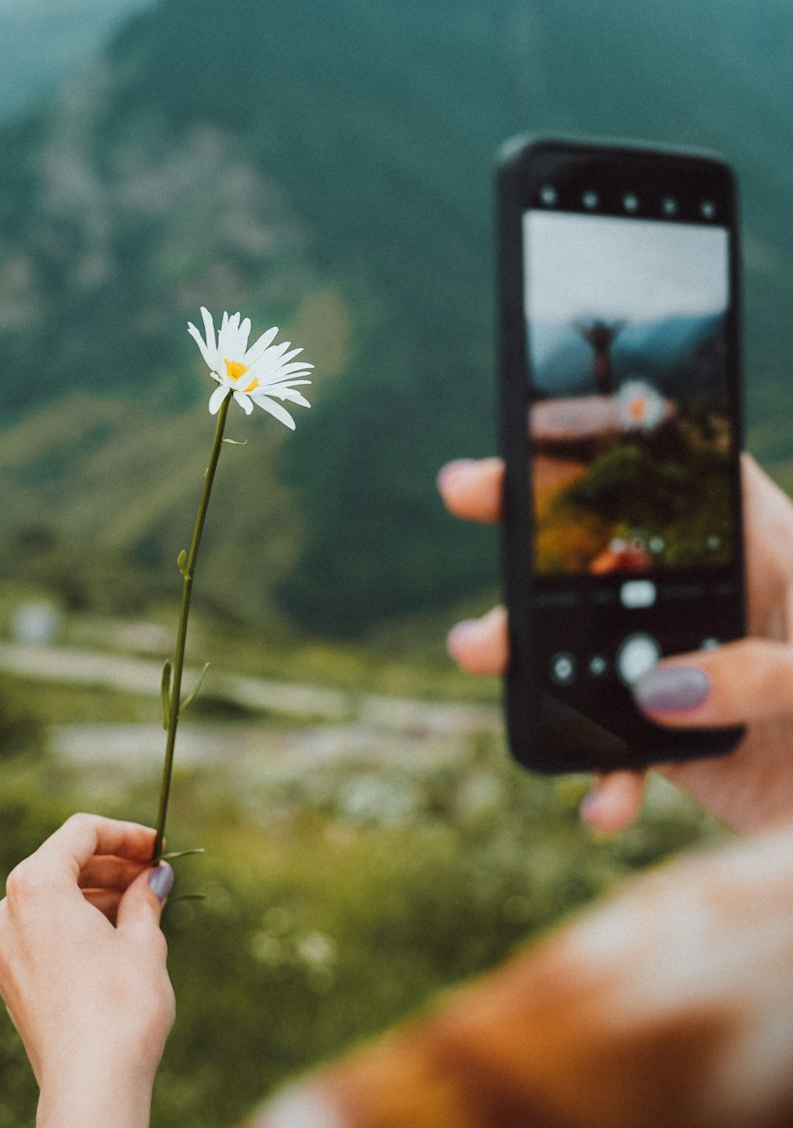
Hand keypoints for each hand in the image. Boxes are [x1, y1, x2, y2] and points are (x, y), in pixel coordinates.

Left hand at [0, 813, 175, 1127]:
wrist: (91, 1086)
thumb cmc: (119, 1005)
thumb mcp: (144, 939)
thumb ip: (145, 897)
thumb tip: (154, 876)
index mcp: (34, 886)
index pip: (80, 833)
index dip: (125, 833)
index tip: (158, 846)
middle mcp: (7, 912)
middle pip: (63, 864)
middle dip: (112, 865)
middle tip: (155, 874)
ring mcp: (4, 950)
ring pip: (53, 901)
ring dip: (98, 895)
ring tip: (144, 906)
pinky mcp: (12, 982)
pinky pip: (44, 934)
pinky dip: (79, 925)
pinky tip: (117, 938)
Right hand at [438, 454, 792, 835]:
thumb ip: (766, 673)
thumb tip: (663, 689)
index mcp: (767, 549)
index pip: (678, 477)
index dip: (608, 438)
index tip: (547, 418)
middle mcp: (715, 599)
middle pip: (610, 548)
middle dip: (535, 526)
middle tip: (464, 492)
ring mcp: (690, 668)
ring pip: (590, 644)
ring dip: (529, 653)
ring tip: (480, 652)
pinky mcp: (680, 742)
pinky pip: (619, 751)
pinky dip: (601, 780)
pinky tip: (602, 807)